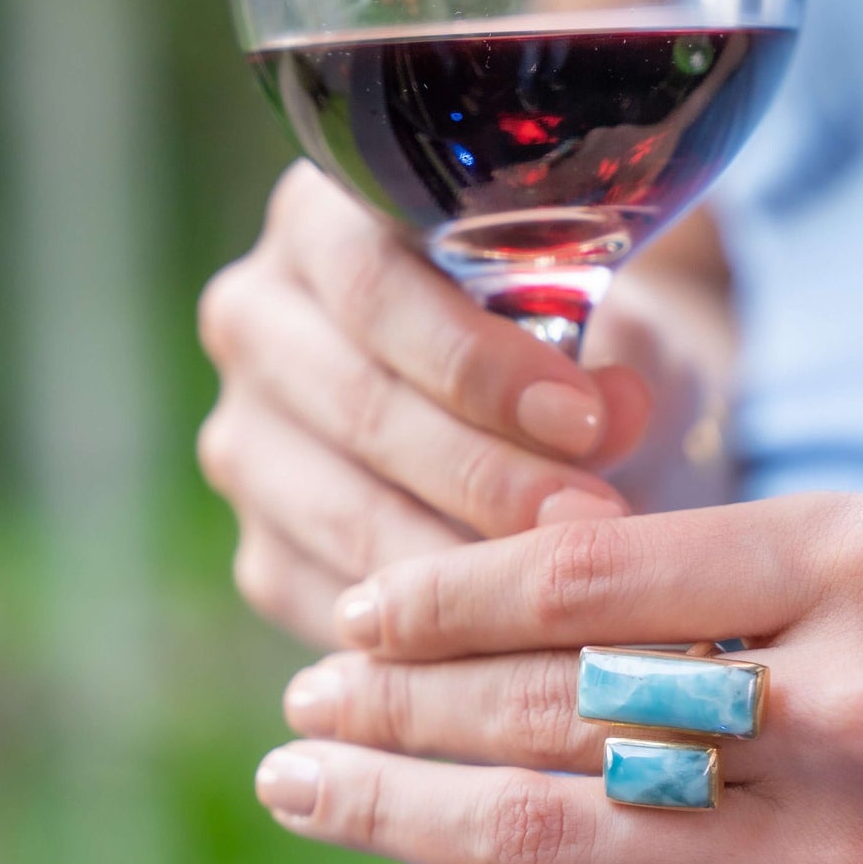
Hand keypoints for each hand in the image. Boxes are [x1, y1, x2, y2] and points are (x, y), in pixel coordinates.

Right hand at [196, 161, 652, 647]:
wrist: (558, 418)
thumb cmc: (590, 340)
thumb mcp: (617, 326)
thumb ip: (616, 354)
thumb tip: (616, 409)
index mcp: (324, 219)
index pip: (373, 287)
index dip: (476, 361)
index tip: (582, 418)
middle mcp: (257, 321)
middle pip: (355, 405)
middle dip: (482, 474)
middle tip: (591, 524)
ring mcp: (245, 441)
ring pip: (340, 513)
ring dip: (461, 564)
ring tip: (569, 591)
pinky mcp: (263, 550)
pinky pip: (331, 602)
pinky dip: (424, 636)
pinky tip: (511, 644)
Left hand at [254, 494, 862, 863]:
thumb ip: (733, 578)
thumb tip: (523, 587)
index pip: (593, 572)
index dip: (442, 598)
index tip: (355, 611)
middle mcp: (852, 707)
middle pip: (554, 707)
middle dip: (394, 709)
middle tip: (300, 706)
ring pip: (563, 840)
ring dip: (404, 816)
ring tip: (310, 788)